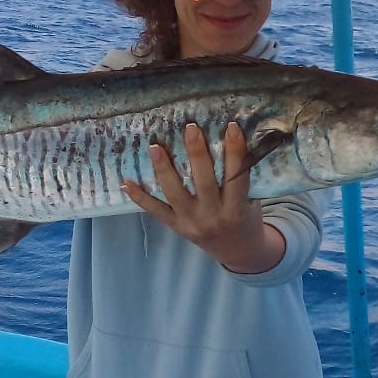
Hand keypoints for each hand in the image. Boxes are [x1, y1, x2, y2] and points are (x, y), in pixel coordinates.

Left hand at [122, 123, 285, 273]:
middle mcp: (213, 217)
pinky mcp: (176, 227)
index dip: (235, 152)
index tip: (231, 126)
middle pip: (204, 182)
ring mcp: (191, 222)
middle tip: (191, 128)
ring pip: (175, 193)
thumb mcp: (251, 201)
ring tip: (155, 146)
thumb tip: (229, 138)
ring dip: (164, 169)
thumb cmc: (246, 217)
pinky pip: (156, 211)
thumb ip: (240, 178)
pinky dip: (140, 198)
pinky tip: (126, 183)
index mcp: (236, 209)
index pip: (236, 178)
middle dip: (197, 154)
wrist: (237, 251)